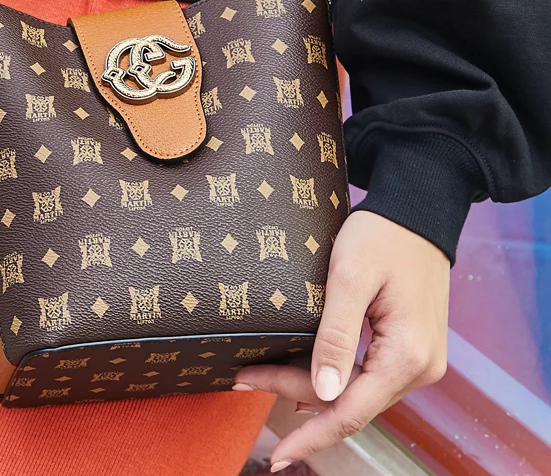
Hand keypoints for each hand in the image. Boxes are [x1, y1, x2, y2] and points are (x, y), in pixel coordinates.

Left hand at [234, 210, 449, 470]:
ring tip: (263, 377)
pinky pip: (368, 376)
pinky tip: (305, 377)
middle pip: (350, 402)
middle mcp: (420, 368)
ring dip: (313, 389)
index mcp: (407, 356)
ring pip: (358, 391)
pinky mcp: (410, 348)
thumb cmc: (382, 236)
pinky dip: (334, 377)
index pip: (350, 411)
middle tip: (245, 380)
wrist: (416, 212)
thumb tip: (322, 394)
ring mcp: (418, 360)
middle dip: (296, 397)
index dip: (310, 435)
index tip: (275, 455)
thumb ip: (336, 336)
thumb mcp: (350, 278)